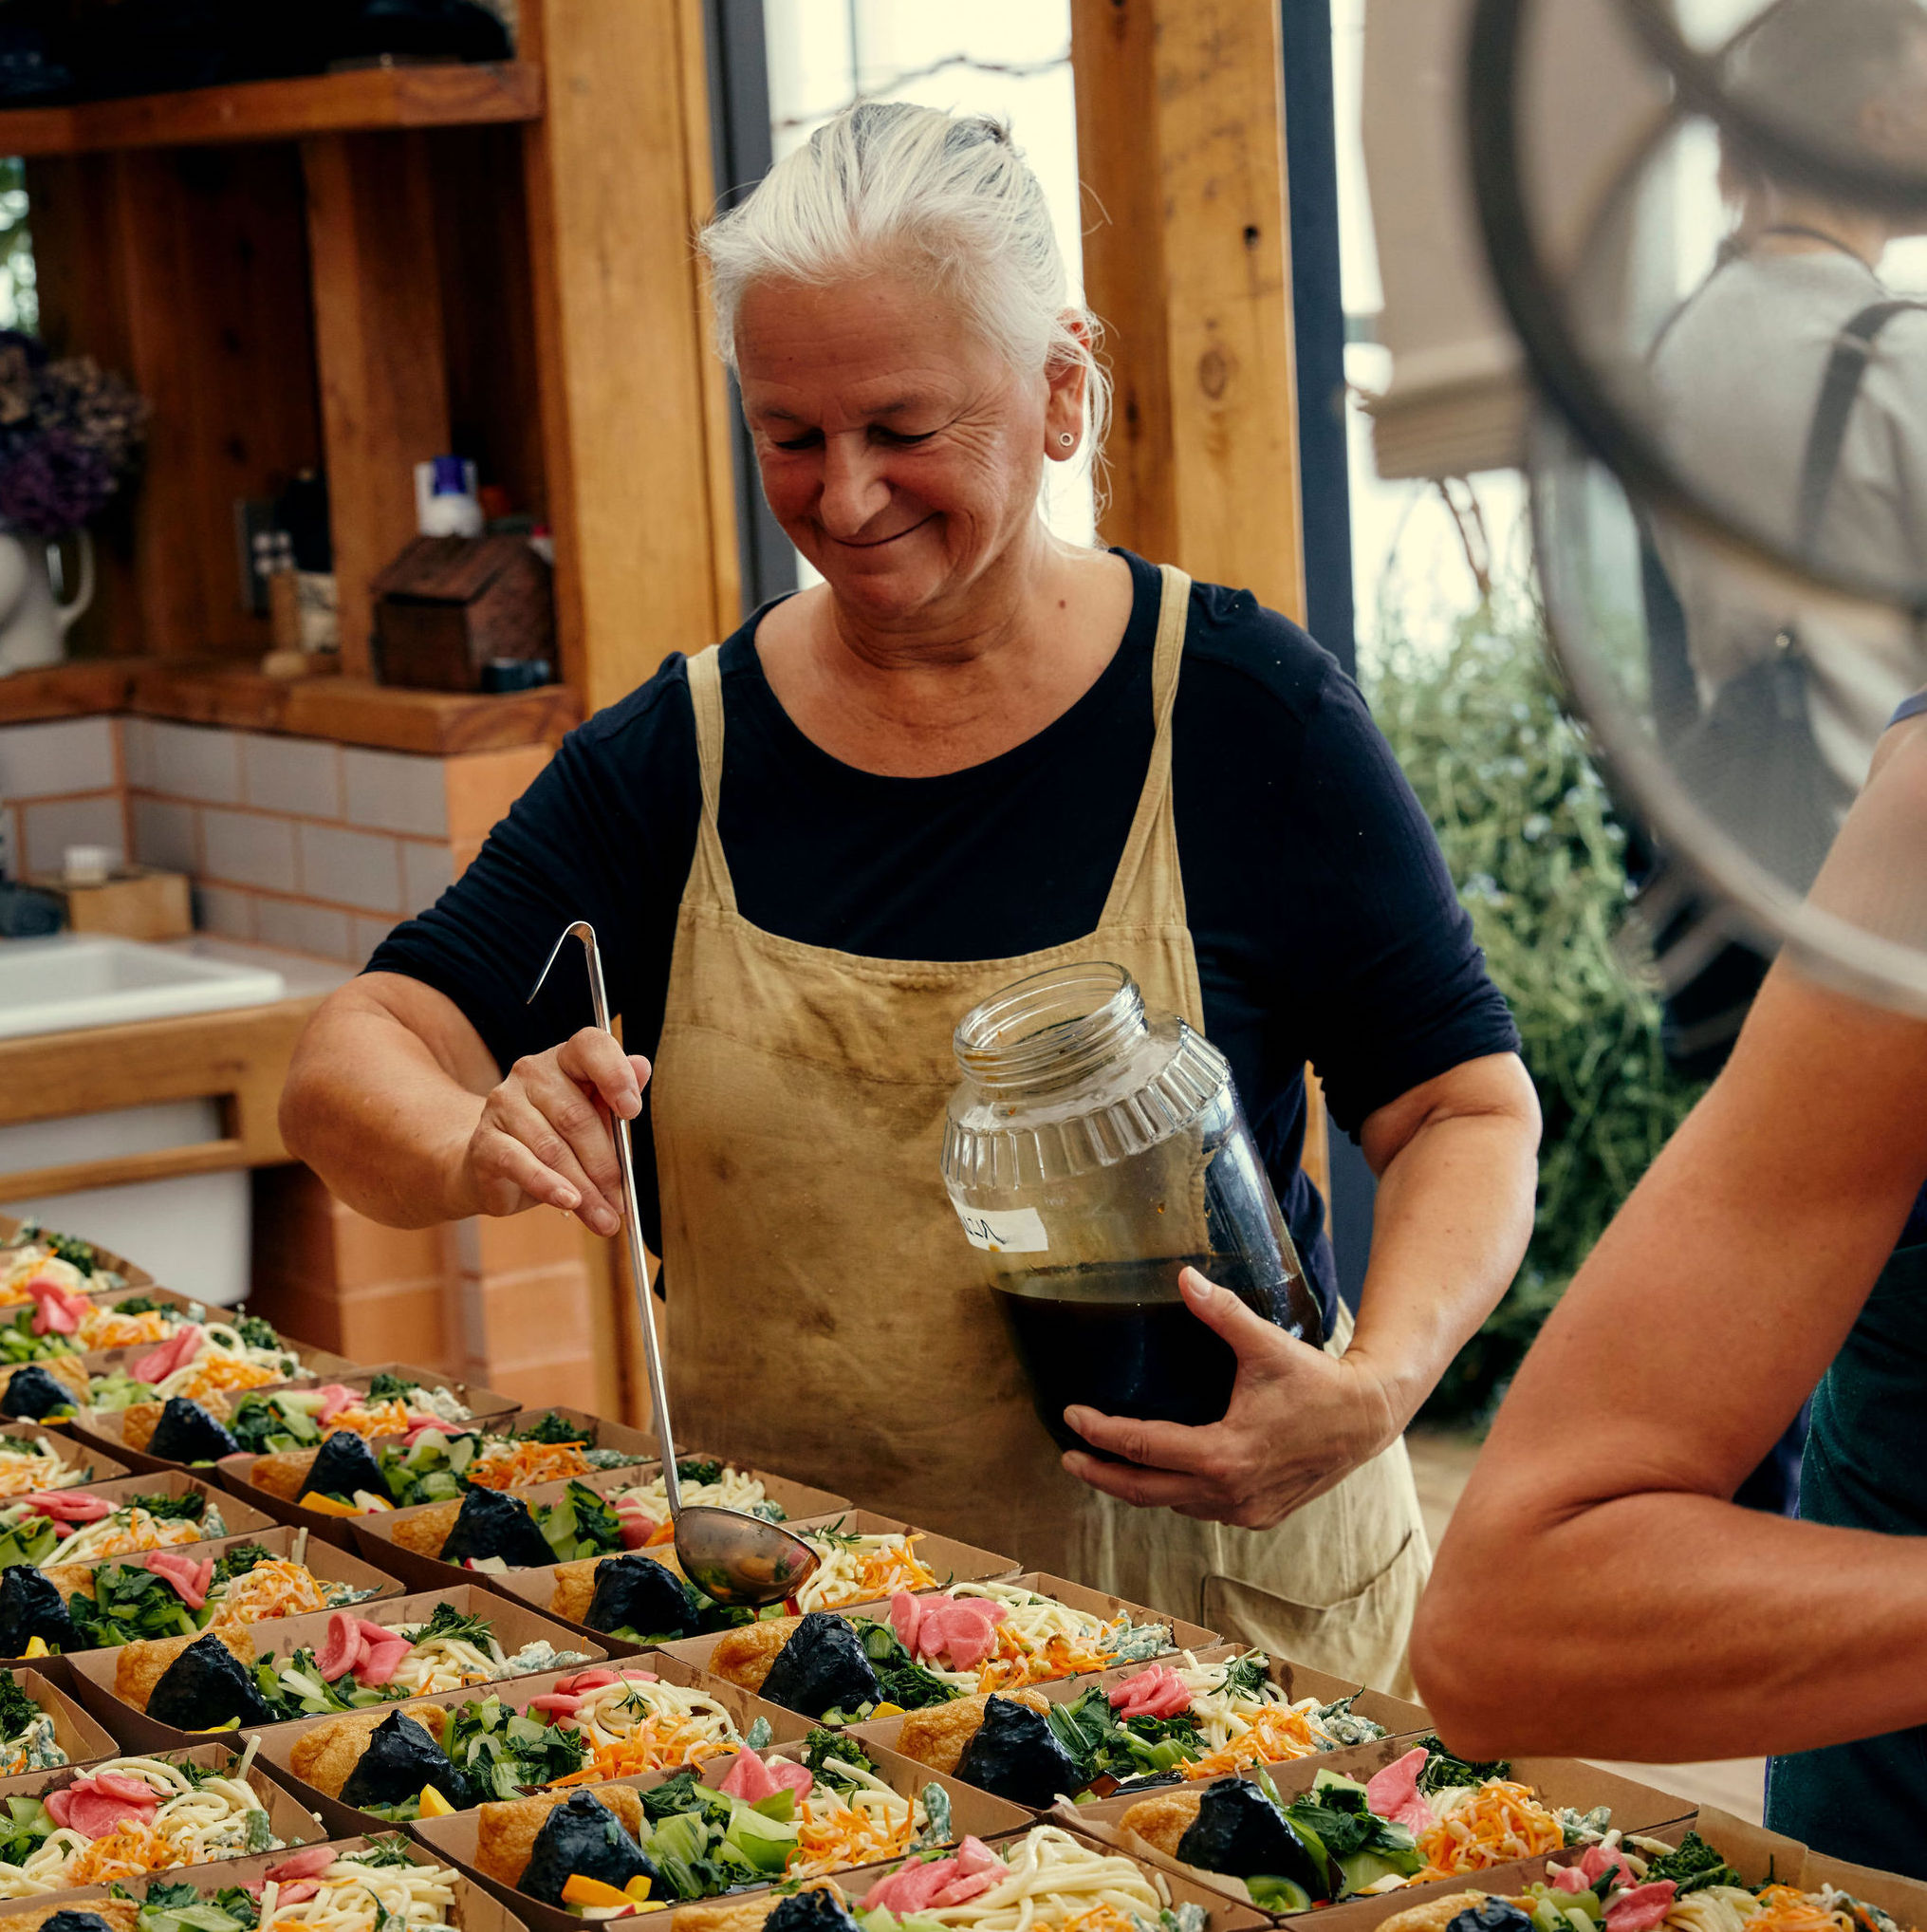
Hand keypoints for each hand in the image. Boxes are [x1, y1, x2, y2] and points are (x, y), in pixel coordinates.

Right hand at [457, 1028, 651, 1235]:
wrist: (494, 1166)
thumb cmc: (556, 1139)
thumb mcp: (595, 1118)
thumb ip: (618, 1097)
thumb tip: (642, 1067)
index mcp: (566, 1059)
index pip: (590, 1047)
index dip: (615, 1076)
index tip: (632, 1112)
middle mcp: (531, 1072)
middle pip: (576, 1117)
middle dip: (605, 1166)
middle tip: (621, 1201)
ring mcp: (504, 1103)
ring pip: (553, 1148)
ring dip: (584, 1189)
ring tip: (604, 1218)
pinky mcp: (486, 1140)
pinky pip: (521, 1163)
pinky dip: (548, 1185)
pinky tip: (569, 1202)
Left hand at [1061, 1268, 1404, 1528]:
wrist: (1366, 1419)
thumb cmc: (1316, 1381)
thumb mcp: (1266, 1345)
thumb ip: (1222, 1312)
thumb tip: (1184, 1276)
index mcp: (1223, 1455)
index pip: (1144, 1447)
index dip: (1101, 1432)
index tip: (1071, 1416)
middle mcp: (1229, 1493)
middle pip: (1145, 1492)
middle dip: (1101, 1474)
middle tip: (1069, 1456)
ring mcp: (1244, 1511)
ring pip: (1173, 1504)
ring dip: (1138, 1487)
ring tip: (1106, 1463)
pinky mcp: (1258, 1515)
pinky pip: (1201, 1510)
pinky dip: (1174, 1494)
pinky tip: (1162, 1476)